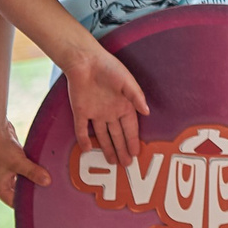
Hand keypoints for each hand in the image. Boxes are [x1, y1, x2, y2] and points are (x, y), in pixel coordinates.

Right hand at [0, 120, 48, 205]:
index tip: (41, 203)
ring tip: (46, 179)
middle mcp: (0, 180)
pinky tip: (41, 168)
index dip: (25, 203)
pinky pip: (23, 170)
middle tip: (47, 191)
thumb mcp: (19, 163)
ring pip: (21, 179)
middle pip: (18, 191)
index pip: (13, 202)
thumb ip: (33, 173)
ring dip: (32, 178)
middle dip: (31, 189)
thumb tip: (47, 182)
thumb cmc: (0, 148)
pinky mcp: (11, 162)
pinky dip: (31, 170)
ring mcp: (5, 171)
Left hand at [61, 43, 148, 163]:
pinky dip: (83, 140)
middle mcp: (111, 112)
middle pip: (117, 135)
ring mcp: (95, 113)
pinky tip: (87, 150)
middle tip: (126, 165)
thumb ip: (136, 97)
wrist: (85, 61)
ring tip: (112, 162)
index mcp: (124, 106)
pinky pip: (81, 129)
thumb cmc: (110, 68)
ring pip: (102, 136)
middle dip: (122, 150)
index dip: (133, 141)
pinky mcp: (80, 112)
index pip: (130, 128)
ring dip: (107, 148)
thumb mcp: (127, 81)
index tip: (137, 153)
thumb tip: (147, 112)